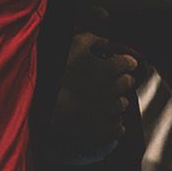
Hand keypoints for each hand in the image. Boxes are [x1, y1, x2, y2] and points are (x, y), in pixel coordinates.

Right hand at [48, 32, 138, 153]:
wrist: (42, 102)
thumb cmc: (57, 73)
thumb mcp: (74, 45)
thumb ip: (94, 39)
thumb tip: (105, 41)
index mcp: (110, 69)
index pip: (129, 63)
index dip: (123, 61)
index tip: (118, 61)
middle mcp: (114, 90)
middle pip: (128, 83)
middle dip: (121, 79)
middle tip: (108, 78)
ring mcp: (109, 111)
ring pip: (122, 104)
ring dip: (116, 100)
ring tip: (101, 98)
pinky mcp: (103, 130)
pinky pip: (118, 128)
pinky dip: (114, 123)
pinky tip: (104, 118)